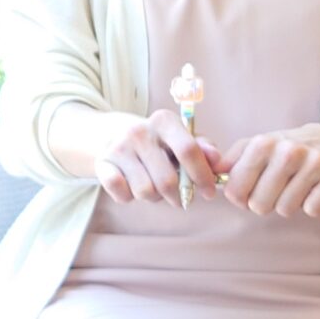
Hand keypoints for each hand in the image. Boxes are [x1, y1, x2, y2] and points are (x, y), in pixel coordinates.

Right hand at [92, 109, 224, 205]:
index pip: (188, 150)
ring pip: (146, 191)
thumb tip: (217, 159)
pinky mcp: (102, 164)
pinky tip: (131, 186)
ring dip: (153, 197)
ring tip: (152, 186)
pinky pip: (122, 194)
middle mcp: (139, 130)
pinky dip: (129, 197)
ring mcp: (119, 147)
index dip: (202, 176)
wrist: (113, 135)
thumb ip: (202, 149)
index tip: (208, 192)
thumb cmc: (157, 144)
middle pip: (168, 180)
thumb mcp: (180, 140)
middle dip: (177, 195)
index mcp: (164, 121)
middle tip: (176, 194)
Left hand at [217, 126, 319, 218]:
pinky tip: (315, 188)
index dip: (239, 197)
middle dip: (264, 203)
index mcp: (263, 143)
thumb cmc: (288, 150)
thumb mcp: (258, 147)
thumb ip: (232, 161)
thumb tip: (210, 174)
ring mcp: (314, 161)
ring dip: (289, 205)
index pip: (234, 189)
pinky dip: (312, 205)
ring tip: (296, 187)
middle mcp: (288, 150)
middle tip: (276, 189)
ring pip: (285, 209)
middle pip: (259, 205)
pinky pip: (313, 210)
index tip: (247, 191)